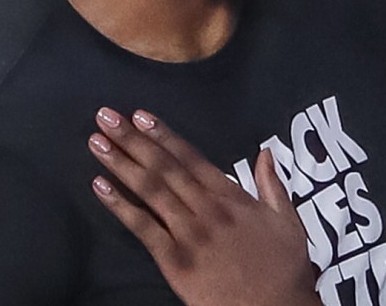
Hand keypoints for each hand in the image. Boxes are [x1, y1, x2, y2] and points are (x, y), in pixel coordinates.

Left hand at [88, 107, 319, 305]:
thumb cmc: (283, 269)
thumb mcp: (287, 220)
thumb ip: (272, 184)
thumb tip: (265, 152)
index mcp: (232, 197)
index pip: (191, 158)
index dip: (163, 136)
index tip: (141, 116)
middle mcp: (206, 209)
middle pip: (163, 168)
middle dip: (133, 140)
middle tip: (106, 116)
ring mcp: (188, 234)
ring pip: (150, 191)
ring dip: (121, 164)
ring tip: (97, 142)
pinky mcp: (174, 261)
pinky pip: (143, 228)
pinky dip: (120, 206)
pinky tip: (100, 187)